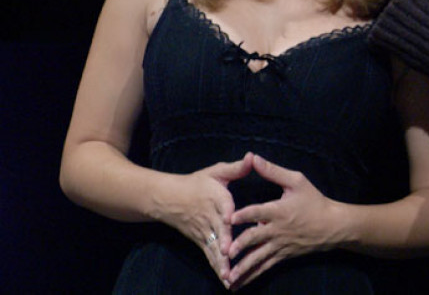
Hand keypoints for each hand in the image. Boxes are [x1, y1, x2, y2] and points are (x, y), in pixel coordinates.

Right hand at [157, 153, 253, 286]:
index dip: (227, 216)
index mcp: (217, 199)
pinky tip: (226, 280)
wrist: (168, 198)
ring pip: (213, 249)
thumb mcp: (215, 172)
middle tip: (231, 261)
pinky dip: (216, 267)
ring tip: (230, 279)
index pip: (222, 207)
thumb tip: (252, 157)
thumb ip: (235, 168)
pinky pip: (209, 255)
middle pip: (218, 233)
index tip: (229, 223)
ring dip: (221, 264)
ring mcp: (204, 232)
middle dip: (225, 247)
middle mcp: (210, 218)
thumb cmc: (196, 183)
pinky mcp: (200, 241)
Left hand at [226, 154, 345, 289]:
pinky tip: (240, 283)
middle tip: (225, 252)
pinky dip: (252, 275)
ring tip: (228, 276)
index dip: (244, 214)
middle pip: (255, 238)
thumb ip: (273, 171)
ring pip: (258, 257)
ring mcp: (279, 245)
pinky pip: (265, 267)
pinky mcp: (282, 255)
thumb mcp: (297, 181)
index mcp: (279, 210)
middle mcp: (277, 229)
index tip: (229, 218)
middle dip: (239, 245)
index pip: (258, 212)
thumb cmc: (314, 200)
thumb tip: (254, 158)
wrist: (332, 225)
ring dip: (243, 267)